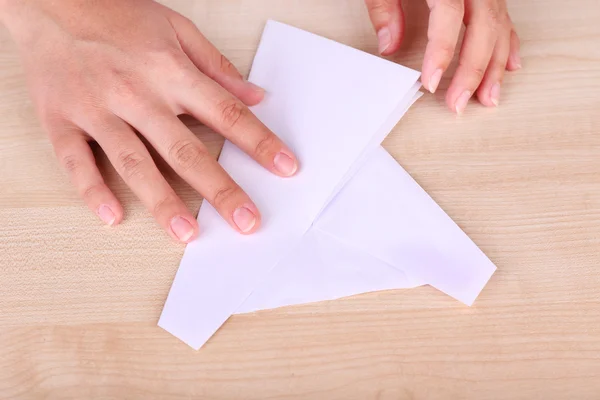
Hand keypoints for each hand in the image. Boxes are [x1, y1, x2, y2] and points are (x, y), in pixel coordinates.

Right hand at [0, 0, 297, 241]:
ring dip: (162, 201)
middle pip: (186, 150)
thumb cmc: (116, 13)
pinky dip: (92, 190)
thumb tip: (255, 96)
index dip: (260, 143)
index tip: (286, 167)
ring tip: (187, 232)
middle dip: (221, 189)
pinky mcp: (62, 120)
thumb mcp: (177, 29)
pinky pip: (76, 161)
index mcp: (170, 71)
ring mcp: (97, 109)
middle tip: (247, 221)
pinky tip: (113, 216)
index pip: (227, 114)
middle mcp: (137, 94)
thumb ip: (217, 67)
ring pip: (134, 163)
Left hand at [365, 0, 520, 112]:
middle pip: (482, 27)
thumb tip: (389, 44)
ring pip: (499, 26)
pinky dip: (508, 44)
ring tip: (489, 97)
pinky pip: (505, 18)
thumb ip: (385, 6)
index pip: (450, 17)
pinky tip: (510, 65)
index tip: (432, 82)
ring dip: (496, 66)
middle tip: (459, 102)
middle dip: (473, 70)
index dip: (442, 52)